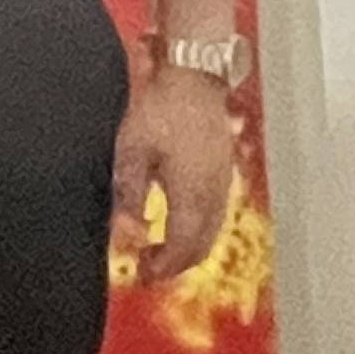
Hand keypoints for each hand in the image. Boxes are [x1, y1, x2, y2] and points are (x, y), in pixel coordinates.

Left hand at [114, 62, 239, 281]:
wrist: (193, 78)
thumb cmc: (160, 111)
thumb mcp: (131, 153)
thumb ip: (130, 196)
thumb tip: (130, 234)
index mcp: (192, 193)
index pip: (183, 245)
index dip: (164, 266)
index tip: (143, 275)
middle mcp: (214, 192)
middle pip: (202, 243)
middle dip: (177, 263)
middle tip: (149, 269)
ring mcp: (223, 180)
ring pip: (213, 229)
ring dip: (189, 247)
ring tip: (161, 251)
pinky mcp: (224, 168)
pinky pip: (217, 211)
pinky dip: (200, 228)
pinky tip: (180, 223)